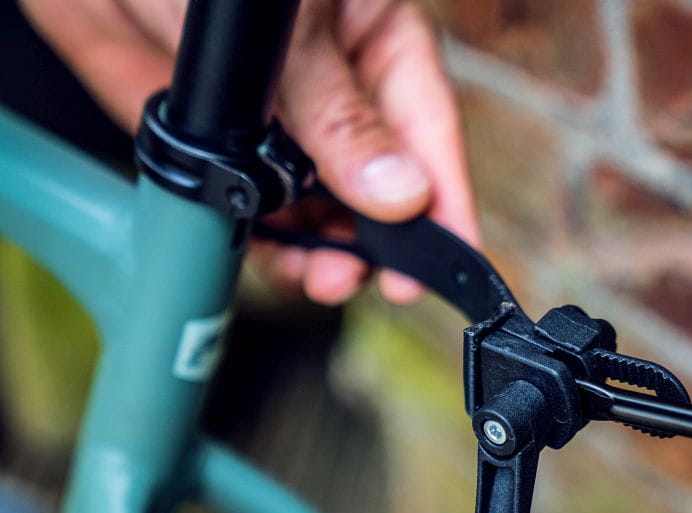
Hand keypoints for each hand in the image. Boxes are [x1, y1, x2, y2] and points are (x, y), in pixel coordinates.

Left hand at [19, 0, 477, 304]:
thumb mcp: (290, 26)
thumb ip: (340, 110)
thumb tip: (398, 192)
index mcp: (372, 33)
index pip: (427, 124)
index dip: (443, 197)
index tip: (450, 259)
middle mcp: (329, 82)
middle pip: (373, 177)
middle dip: (375, 235)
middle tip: (368, 277)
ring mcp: (270, 115)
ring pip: (313, 200)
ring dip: (321, 246)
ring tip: (321, 276)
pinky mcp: (212, 139)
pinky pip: (247, 202)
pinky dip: (260, 238)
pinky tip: (273, 256)